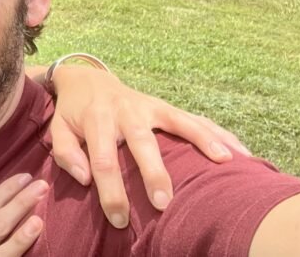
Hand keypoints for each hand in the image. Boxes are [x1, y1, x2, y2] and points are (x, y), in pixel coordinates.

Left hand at [46, 64, 249, 226]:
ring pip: (178, 121)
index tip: (119, 219)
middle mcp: (125, 110)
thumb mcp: (58, 129)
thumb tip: (85, 178)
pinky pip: (193, 118)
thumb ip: (65, 152)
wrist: (86, 79)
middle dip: (153, 172)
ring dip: (202, 140)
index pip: (103, 159)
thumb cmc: (74, 113)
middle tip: (164, 202)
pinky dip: (217, 132)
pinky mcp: (165, 106)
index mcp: (96, 119)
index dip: (111, 191)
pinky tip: (241, 151)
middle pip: (142, 141)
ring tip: (225, 161)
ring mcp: (149, 106)